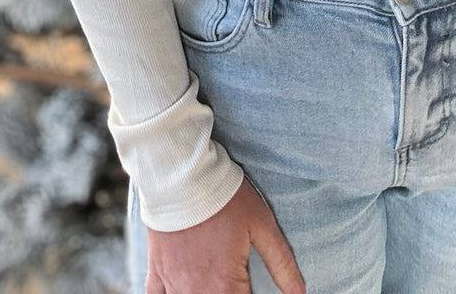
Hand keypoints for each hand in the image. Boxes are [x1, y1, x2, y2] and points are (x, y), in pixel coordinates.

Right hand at [146, 174, 305, 293]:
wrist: (179, 173)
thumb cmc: (224, 196)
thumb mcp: (261, 224)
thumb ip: (282, 263)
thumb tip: (300, 293)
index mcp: (225, 285)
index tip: (252, 288)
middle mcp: (196, 292)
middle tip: (235, 283)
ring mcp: (173, 283)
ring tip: (216, 286)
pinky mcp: (156, 270)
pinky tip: (180, 291)